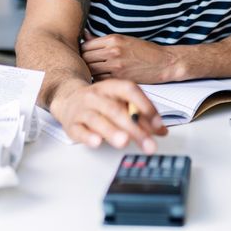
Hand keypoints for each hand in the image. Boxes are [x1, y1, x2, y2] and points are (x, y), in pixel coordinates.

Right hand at [49, 78, 167, 152]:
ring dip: (112, 131)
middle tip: (148, 143)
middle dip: (134, 128)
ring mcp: (83, 110)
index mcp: (112, 87)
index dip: (145, 106)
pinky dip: (88, 137)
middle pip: (116, 110)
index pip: (130, 91)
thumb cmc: (100, 102)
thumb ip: (141, 115)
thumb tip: (161, 131)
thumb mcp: (121, 102)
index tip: (158, 124)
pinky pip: (80, 130)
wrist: (68, 98)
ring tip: (124, 142)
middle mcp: (96, 96)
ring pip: (97, 120)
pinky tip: (97, 142)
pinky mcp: (72, 125)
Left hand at [81, 30, 179, 82]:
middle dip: (84, 63)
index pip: (86, 45)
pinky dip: (98, 81)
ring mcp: (116, 65)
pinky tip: (102, 80)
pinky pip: (100, 80)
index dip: (82, 52)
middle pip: (85, 58)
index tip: (84, 56)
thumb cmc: (145, 51)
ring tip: (92, 74)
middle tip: (86, 67)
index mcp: (113, 39)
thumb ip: (104, 41)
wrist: (163, 62)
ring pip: (90, 70)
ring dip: (90, 73)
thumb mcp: (124, 39)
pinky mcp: (120, 78)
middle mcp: (113, 51)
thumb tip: (85, 35)